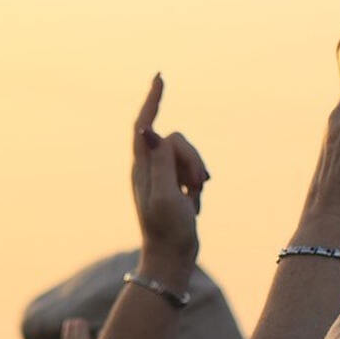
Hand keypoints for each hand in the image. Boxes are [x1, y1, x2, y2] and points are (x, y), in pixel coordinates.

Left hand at [131, 75, 208, 265]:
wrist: (172, 259)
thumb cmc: (168, 231)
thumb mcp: (166, 197)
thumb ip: (160, 163)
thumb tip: (151, 131)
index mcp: (141, 169)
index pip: (143, 125)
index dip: (152, 101)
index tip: (160, 78)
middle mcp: (148, 169)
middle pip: (175, 141)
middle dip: (191, 158)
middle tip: (195, 186)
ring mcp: (162, 178)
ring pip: (187, 155)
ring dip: (197, 172)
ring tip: (194, 198)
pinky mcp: (174, 187)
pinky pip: (193, 171)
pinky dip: (198, 184)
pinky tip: (194, 204)